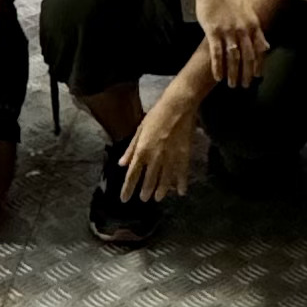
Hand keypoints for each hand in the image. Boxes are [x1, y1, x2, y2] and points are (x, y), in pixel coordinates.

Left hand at [120, 87, 206, 207]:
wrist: (178, 106)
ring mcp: (170, 158)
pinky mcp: (184, 155)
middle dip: (145, 192)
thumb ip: (131, 149)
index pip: (132, 175)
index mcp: (142, 151)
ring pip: (165, 180)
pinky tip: (181, 192)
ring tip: (158, 198)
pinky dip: (181, 184)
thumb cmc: (156, 115)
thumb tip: (122, 164)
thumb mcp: (139, 130)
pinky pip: (182, 173)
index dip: (127, 188)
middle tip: (143, 199)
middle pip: (148, 180)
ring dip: (161, 191)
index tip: (124, 199)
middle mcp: (155, 158)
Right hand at [190, 0, 267, 89]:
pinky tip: (218, 77)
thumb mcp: (248, 12)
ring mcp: (228, 31)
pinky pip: (217, 53)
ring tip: (232, 85)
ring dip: (233, 73)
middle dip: (247, 73)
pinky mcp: (213, 32)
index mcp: (253, 24)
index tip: (257, 76)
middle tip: (245, 86)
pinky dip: (218, 66)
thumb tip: (267, 46)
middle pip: (247, 56)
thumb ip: (257, 31)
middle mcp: (242, 29)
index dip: (259, 64)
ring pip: (233, 57)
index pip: (259, 49)